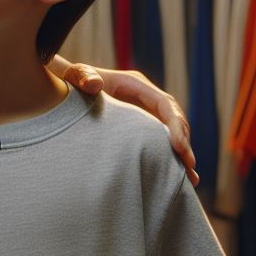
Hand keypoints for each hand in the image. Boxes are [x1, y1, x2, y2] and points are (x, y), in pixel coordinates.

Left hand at [51, 56, 197, 187]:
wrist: (66, 86)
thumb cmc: (72, 80)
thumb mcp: (76, 76)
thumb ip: (83, 77)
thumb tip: (94, 84)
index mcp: (136, 84)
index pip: (165, 104)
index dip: (176, 125)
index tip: (180, 148)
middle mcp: (145, 97)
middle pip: (174, 119)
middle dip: (184, 142)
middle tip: (189, 167)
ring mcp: (144, 111)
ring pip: (170, 132)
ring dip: (181, 153)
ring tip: (189, 179)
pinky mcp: (139, 124)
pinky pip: (159, 140)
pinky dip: (168, 156)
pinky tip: (176, 176)